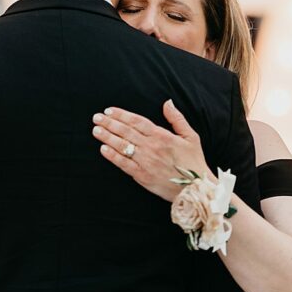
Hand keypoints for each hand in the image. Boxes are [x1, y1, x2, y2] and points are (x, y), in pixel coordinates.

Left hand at [92, 100, 211, 201]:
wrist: (196, 189)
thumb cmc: (193, 161)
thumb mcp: (190, 136)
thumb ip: (177, 118)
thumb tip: (167, 102)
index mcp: (162, 136)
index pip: (137, 121)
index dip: (121, 115)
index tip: (109, 111)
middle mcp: (151, 147)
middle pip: (126, 132)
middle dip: (109, 123)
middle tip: (96, 117)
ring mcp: (146, 162)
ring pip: (122, 146)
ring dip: (107, 137)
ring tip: (96, 130)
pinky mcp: (142, 176)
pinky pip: (124, 164)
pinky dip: (113, 156)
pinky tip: (103, 149)